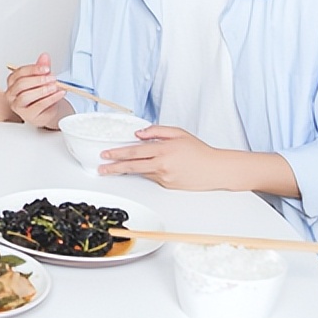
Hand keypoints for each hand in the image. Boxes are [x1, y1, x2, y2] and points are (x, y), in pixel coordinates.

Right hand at [4, 52, 69, 127]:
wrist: (47, 109)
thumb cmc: (41, 94)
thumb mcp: (42, 78)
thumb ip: (42, 67)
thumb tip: (44, 56)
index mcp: (13, 81)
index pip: (20, 72)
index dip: (33, 69)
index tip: (46, 68)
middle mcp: (11, 93)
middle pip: (21, 84)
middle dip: (38, 80)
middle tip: (52, 77)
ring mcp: (18, 105)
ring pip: (26, 96)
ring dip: (42, 90)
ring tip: (54, 86)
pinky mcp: (27, 115)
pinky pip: (38, 106)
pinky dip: (50, 99)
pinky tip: (58, 94)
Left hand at [97, 125, 229, 189]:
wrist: (215, 170)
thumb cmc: (198, 150)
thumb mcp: (178, 133)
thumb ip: (156, 131)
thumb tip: (138, 134)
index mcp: (164, 150)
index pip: (134, 152)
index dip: (118, 154)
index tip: (105, 154)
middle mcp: (162, 165)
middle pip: (132, 166)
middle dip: (114, 167)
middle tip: (101, 168)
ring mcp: (164, 178)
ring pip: (141, 172)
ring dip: (128, 170)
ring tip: (114, 168)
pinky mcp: (168, 186)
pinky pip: (153, 177)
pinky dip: (148, 171)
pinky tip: (152, 167)